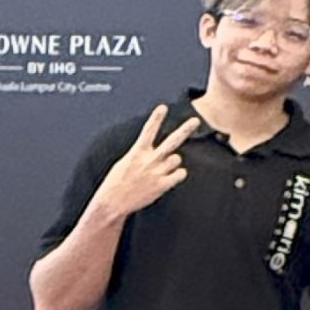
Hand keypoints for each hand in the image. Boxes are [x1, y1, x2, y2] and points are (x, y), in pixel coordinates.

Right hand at [94, 105, 200, 221]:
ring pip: (177, 159)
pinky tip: (171, 177)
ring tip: (162, 169)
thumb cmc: (117, 182)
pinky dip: (178, 174)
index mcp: (137, 152)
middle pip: (171, 142)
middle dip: (184, 130)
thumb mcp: (124, 162)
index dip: (156, 118)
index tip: (163, 107)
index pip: (148, 131)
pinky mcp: (162, 184)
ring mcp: (157, 172)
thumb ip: (141, 154)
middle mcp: (149, 160)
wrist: (113, 201)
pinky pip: (180, 174)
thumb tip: (153, 149)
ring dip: (173, 162)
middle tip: (196, 120)